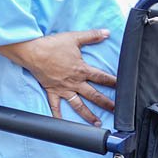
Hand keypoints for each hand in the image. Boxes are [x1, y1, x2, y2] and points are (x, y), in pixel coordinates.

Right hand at [0, 29, 115, 124]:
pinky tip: (62, 124)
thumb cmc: (53, 45)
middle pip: (94, 95)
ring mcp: (63, 88)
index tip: (124, 88)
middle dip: (106, 103)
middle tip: (116, 111)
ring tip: (97, 124)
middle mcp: (74, 82)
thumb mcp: (74, 38)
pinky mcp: (52, 91)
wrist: (33, 52)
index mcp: (81, 69)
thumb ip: (92, 36)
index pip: (101, 77)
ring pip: (78, 105)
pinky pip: (55, 106)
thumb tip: (107, 32)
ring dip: (88, 115)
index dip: (113, 82)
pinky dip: (58, 116)